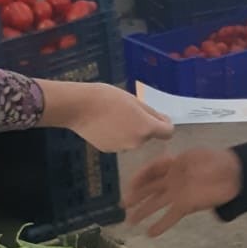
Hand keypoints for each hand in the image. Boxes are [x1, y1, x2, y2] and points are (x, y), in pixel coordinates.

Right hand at [38, 81, 172, 152]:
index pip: (167, 132)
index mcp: (146, 128)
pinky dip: (116, 135)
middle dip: (143, 124)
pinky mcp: (109, 150)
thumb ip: (151, 113)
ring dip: (129, 130)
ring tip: (113, 115)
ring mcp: (122, 148)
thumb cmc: (107, 98)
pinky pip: (119, 142)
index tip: (158, 117)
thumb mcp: (134, 100)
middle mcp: (137, 142)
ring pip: (133, 139)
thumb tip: (163, 121)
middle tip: (128, 110)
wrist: (79, 107)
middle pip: (148, 135)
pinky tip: (104, 124)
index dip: (165, 124)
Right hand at [124, 148, 242, 236]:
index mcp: (173, 164)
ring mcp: (178, 194)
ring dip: (143, 211)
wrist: (232, 174)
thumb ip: (182, 162)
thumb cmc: (215, 161)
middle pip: (149, 188)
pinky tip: (150, 233)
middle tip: (123, 205)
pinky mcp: (186, 206)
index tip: (131, 183)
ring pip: (156, 203)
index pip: (151, 169)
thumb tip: (171, 165)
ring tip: (130, 221)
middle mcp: (171, 180)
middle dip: (136, 196)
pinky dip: (161, 224)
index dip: (140, 176)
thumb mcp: (197, 155)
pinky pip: (170, 216)